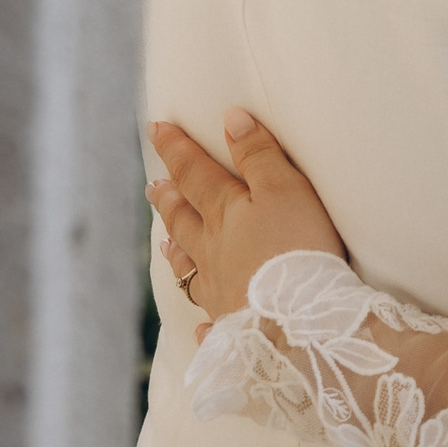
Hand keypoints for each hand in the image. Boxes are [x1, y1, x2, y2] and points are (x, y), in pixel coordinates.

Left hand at [147, 109, 347, 333]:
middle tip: (152, 186)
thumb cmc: (295, 248)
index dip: (177, 149)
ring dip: (177, 251)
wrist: (295, 321)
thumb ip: (258, 155)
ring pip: (190, 266)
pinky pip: (212, 321)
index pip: (195, 173)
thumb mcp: (284, 190)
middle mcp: (212, 250)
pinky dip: (204, 321)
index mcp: (224, 213)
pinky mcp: (233, 324)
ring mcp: (218, 289)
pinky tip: (200, 327)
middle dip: (169, 199)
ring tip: (166, 242)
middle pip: (184, 219)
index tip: (156, 128)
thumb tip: (231, 119)